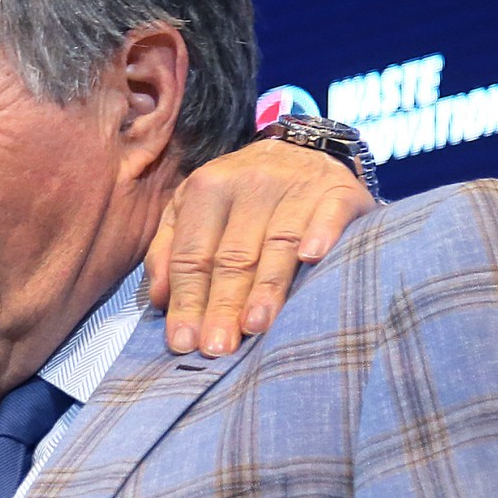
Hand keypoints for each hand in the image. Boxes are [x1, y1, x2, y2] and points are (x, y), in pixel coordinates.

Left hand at [149, 135, 375, 355]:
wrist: (302, 151)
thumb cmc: (241, 196)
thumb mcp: (194, 210)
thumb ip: (170, 251)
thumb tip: (159, 299)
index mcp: (208, 188)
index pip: (193, 255)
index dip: (187, 300)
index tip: (184, 341)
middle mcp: (250, 183)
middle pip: (233, 255)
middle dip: (222, 304)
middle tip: (217, 346)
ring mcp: (296, 184)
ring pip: (278, 242)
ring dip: (266, 286)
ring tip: (255, 325)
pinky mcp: (338, 189)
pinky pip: (329, 213)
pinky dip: (321, 234)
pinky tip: (312, 258)